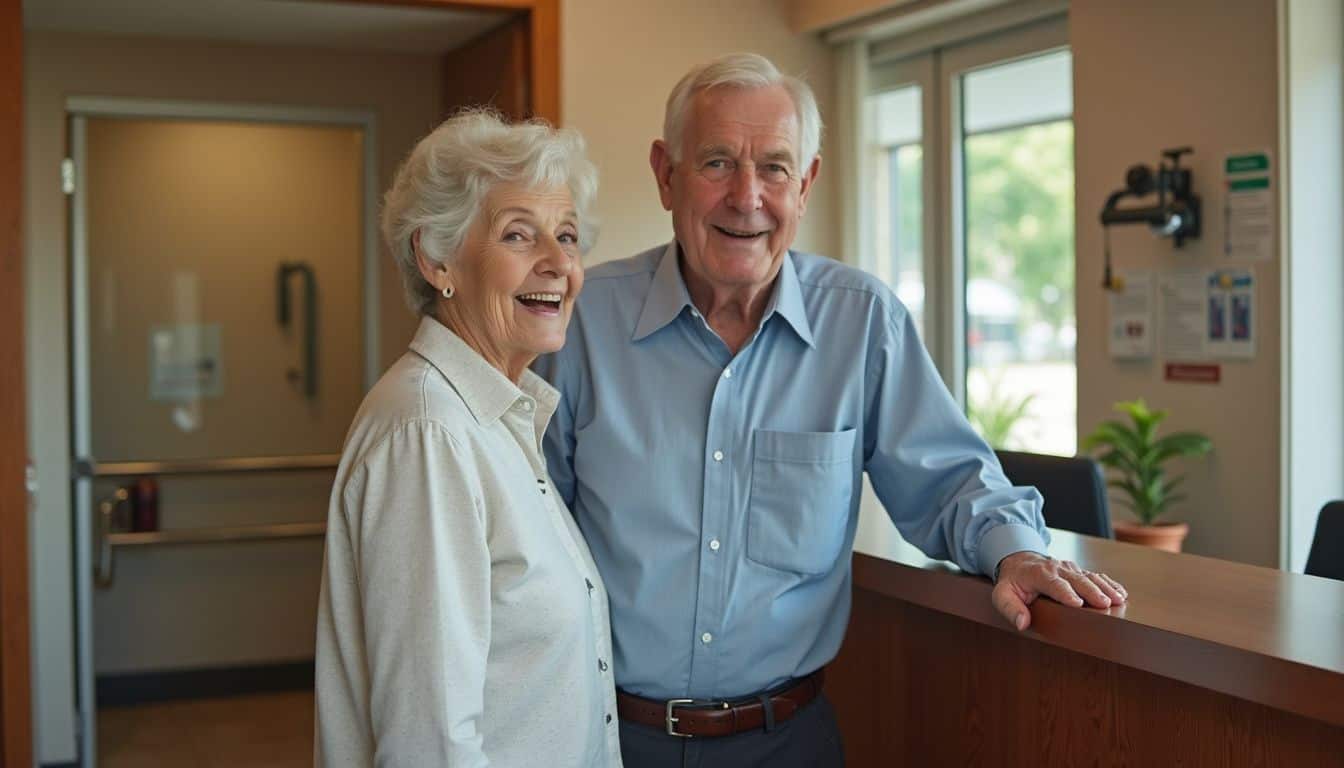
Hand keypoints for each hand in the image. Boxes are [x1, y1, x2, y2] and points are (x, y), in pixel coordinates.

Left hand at [991, 552, 1126, 630]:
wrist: (1020, 561)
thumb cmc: (1012, 581)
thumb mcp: (1002, 594)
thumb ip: (1010, 608)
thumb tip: (1022, 623)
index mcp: (1038, 573)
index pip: (1053, 583)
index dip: (1065, 592)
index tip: (1077, 603)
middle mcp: (1057, 568)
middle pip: (1077, 580)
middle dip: (1091, 591)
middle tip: (1105, 603)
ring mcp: (1070, 568)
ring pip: (1090, 576)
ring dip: (1105, 587)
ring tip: (1119, 599)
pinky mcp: (1079, 571)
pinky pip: (1096, 576)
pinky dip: (1110, 583)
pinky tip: (1121, 592)